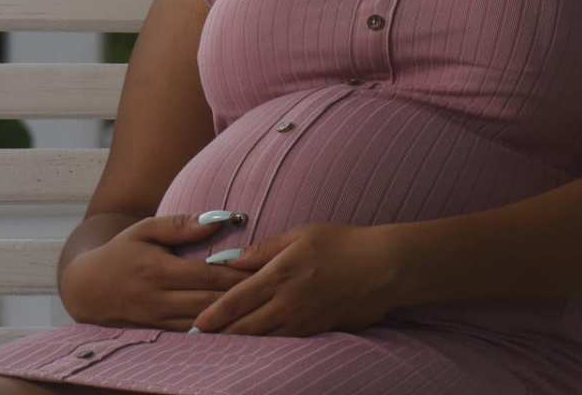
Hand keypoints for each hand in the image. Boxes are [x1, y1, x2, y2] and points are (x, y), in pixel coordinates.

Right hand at [61, 213, 251, 330]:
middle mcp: (159, 299)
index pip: (206, 277)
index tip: (262, 270)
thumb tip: (216, 220)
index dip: (236, 276)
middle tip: (270, 291)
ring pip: (201, 323)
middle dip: (240, 299)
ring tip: (258, 308)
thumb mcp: (145, 229)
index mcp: (159, 271)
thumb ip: (180, 225)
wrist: (86, 288)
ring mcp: (157, 319)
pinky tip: (234, 325)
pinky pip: (190, 335)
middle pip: (209, 303)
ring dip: (230, 318)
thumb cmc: (121, 252)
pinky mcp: (156, 331)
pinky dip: (213, 331)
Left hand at [192, 223, 401, 336]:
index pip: (236, 300)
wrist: (384, 268)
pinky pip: (283, 343)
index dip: (213, 315)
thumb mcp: (302, 234)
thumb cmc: (344, 243)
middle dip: (220, 336)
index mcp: (280, 275)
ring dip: (240, 344)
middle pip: (244, 327)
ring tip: (221, 347)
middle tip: (199, 341)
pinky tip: (256, 346)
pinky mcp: (317, 331)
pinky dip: (265, 346)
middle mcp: (288, 303)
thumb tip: (232, 260)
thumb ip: (265, 249)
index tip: (196, 325)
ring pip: (262, 340)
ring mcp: (303, 321)